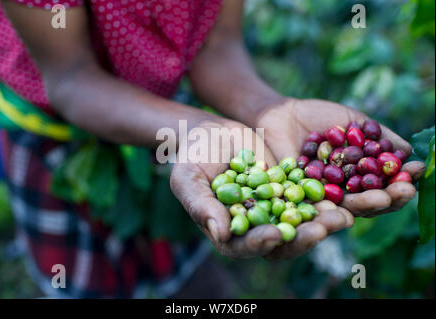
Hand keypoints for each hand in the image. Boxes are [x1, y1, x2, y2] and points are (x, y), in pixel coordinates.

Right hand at [170, 119, 349, 258]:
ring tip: (343, 216)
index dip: (261, 243)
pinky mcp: (289, 188)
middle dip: (303, 238)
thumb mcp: (187, 179)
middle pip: (281, 241)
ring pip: (301, 222)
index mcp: (228, 231)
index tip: (276, 235)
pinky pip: (309, 196)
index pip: (245, 246)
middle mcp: (255, 225)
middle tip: (321, 230)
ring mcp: (274, 208)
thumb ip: (201, 206)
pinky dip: (326, 198)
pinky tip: (345, 195)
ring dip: (323, 222)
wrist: (211, 133)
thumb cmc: (192, 157)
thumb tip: (221, 234)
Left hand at [257, 98, 425, 214]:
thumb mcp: (354, 122)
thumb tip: (409, 151)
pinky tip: (348, 207)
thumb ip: (379, 136)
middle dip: (390, 196)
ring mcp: (323, 196)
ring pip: (348, 206)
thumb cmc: (319, 117)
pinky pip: (317, 205)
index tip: (417, 170)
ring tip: (384, 199)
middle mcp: (344, 190)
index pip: (386, 183)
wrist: (282, 113)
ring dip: (368, 204)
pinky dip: (333, 207)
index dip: (402, 178)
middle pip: (371, 201)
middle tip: (406, 191)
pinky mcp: (301, 197)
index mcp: (360, 175)